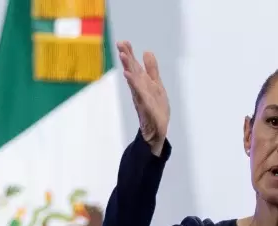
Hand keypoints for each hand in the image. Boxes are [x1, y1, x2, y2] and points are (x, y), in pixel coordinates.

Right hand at [117, 41, 169, 155]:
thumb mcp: (156, 85)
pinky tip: (129, 77)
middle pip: (132, 71)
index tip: (123, 42)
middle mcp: (139, 90)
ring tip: (124, 56)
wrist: (157, 131)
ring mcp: (141, 98)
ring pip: (134, 82)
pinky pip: (140, 96)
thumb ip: (151, 70)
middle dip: (127, 58)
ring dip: (128, 69)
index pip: (134, 67)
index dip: (129, 54)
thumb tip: (147, 51)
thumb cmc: (155, 108)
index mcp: (142, 83)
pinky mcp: (146, 108)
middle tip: (120, 45)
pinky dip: (136, 86)